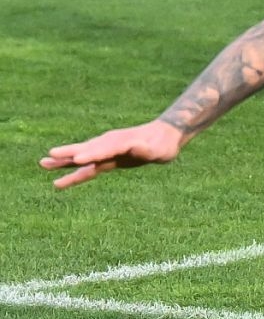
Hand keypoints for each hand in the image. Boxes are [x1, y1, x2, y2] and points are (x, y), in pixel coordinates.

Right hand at [42, 120, 183, 189]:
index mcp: (122, 142)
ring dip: (65, 162)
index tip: (79, 158)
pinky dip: (74, 172)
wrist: (163, 137)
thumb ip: (146, 150)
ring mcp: (106, 151)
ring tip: (43, 164)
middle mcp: (110, 145)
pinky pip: (88, 167)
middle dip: (70, 154)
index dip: (93, 154)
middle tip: (50, 156)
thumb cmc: (163, 145)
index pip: (105, 149)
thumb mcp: (158, 150)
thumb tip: (137, 148)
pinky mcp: (106, 159)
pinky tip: (60, 181)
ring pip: (82, 157)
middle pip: (87, 150)